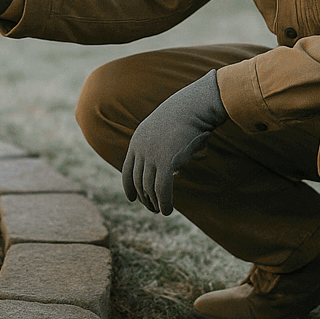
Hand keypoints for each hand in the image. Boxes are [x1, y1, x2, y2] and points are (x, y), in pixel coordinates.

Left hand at [122, 71, 228, 214]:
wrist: (192, 107)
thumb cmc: (186, 118)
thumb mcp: (169, 134)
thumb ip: (167, 152)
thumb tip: (175, 172)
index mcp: (137, 141)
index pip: (127, 169)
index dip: (128, 186)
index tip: (131, 199)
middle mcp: (141, 149)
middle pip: (138, 181)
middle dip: (144, 198)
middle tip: (152, 209)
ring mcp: (152, 155)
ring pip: (149, 187)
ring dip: (154, 203)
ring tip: (160, 211)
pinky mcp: (166, 162)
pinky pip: (162, 189)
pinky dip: (164, 202)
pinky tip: (168, 211)